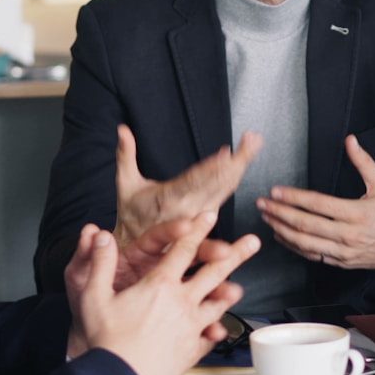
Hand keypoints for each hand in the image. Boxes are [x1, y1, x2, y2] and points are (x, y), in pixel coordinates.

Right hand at [71, 212, 260, 374]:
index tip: (210, 216)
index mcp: (160, 284)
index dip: (198, 229)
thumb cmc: (106, 341)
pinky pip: (209, 337)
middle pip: (214, 271)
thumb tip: (99, 236)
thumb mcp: (93, 296)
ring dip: (229, 292)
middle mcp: (181, 302)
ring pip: (217, 303)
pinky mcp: (192, 349)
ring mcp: (191, 326)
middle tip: (252, 242)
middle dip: (235, 253)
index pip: (183, 249)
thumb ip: (100, 263)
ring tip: (240, 287)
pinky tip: (219, 331)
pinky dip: (216, 332)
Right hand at [114, 125, 261, 248]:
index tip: (226, 153)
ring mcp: (200, 215)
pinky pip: (223, 199)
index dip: (211, 168)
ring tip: (252, 146)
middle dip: (236, 161)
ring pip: (224, 189)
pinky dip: (233, 181)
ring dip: (240, 167)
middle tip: (251, 140)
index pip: (193, 182)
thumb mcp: (125, 184)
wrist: (136, 246)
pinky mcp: (207, 219)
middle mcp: (188, 208)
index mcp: (168, 199)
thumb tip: (122, 129)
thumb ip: (125, 155)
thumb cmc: (132, 213)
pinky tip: (243, 166)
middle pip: (216, 184)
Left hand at [256, 135, 374, 270]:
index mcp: (357, 213)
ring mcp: (343, 251)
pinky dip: (294, 246)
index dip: (294, 197)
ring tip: (267, 218)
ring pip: (305, 243)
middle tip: (263, 204)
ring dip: (282, 230)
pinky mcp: (341, 262)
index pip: (318, 204)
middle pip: (306, 224)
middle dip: (280, 213)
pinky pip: (312, 256)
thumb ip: (363, 162)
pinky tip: (282, 236)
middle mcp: (348, 234)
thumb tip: (350, 140)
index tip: (276, 191)